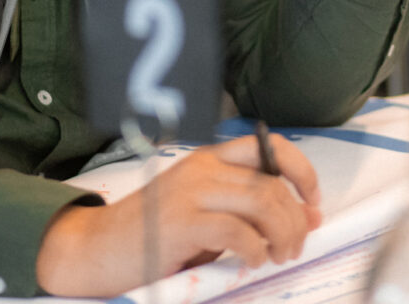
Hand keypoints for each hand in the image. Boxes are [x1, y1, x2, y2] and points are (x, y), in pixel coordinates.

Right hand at [37, 133, 320, 297]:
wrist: (94, 249)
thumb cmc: (151, 236)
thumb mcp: (204, 215)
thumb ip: (247, 212)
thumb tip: (305, 219)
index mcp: (210, 159)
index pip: (269, 147)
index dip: (302, 172)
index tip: (314, 202)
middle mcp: (203, 167)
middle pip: (271, 182)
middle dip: (295, 217)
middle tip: (297, 245)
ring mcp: (191, 191)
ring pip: (261, 200)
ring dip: (282, 232)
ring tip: (279, 255)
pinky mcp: (181, 221)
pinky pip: (235, 230)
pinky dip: (254, 249)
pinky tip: (251, 261)